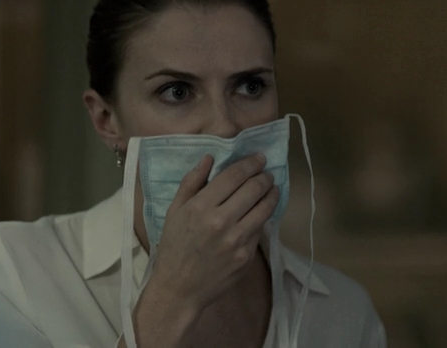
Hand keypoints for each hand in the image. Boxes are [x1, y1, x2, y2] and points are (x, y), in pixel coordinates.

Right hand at [131, 153, 277, 346]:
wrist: (179, 288)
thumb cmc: (174, 247)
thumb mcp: (174, 212)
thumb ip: (191, 182)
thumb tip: (209, 158)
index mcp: (201, 207)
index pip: (234, 176)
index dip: (250, 163)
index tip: (259, 158)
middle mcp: (221, 221)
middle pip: (253, 189)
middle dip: (264, 177)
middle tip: (267, 173)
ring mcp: (236, 240)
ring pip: (264, 208)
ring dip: (271, 194)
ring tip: (272, 188)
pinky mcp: (247, 256)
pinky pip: (260, 229)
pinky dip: (263, 217)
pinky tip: (263, 211)